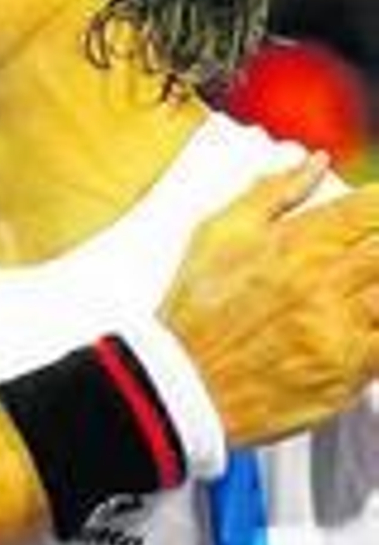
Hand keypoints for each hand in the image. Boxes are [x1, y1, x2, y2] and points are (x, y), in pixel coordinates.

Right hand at [161, 153, 378, 445]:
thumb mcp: (217, 234)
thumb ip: (270, 193)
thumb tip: (313, 162)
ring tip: (364, 280)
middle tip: (369, 246)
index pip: (367, 209)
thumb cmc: (197, 309)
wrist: (184, 382)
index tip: (378, 209)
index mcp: (293, 243)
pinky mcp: (350, 368)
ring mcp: (340, 326)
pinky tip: (371, 314)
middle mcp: (322, 281)